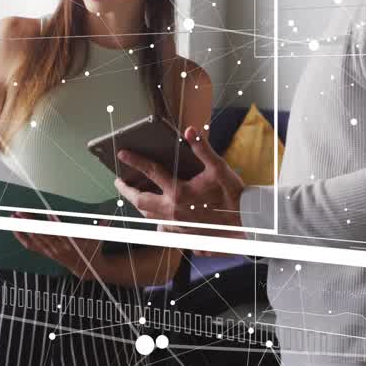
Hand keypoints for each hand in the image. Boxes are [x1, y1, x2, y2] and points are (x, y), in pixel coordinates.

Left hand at [12, 213, 104, 278]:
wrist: (87, 270)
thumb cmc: (92, 251)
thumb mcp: (98, 239)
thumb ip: (102, 227)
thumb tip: (106, 218)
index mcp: (72, 243)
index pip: (62, 233)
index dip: (55, 224)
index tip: (49, 215)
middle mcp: (59, 248)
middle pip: (43, 234)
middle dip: (32, 222)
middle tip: (22, 212)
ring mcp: (51, 251)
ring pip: (35, 239)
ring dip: (24, 228)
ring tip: (15, 217)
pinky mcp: (47, 253)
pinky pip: (32, 246)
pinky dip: (22, 238)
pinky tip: (15, 229)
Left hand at [113, 126, 245, 231]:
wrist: (246, 221)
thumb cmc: (233, 194)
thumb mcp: (219, 168)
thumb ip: (202, 149)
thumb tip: (189, 131)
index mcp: (179, 192)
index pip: (150, 172)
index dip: (134, 161)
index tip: (122, 154)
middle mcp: (173, 210)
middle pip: (140, 201)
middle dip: (126, 190)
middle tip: (119, 182)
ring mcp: (176, 225)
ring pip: (149, 216)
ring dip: (139, 204)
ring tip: (135, 196)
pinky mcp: (183, 234)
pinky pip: (162, 229)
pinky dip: (156, 221)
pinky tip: (158, 218)